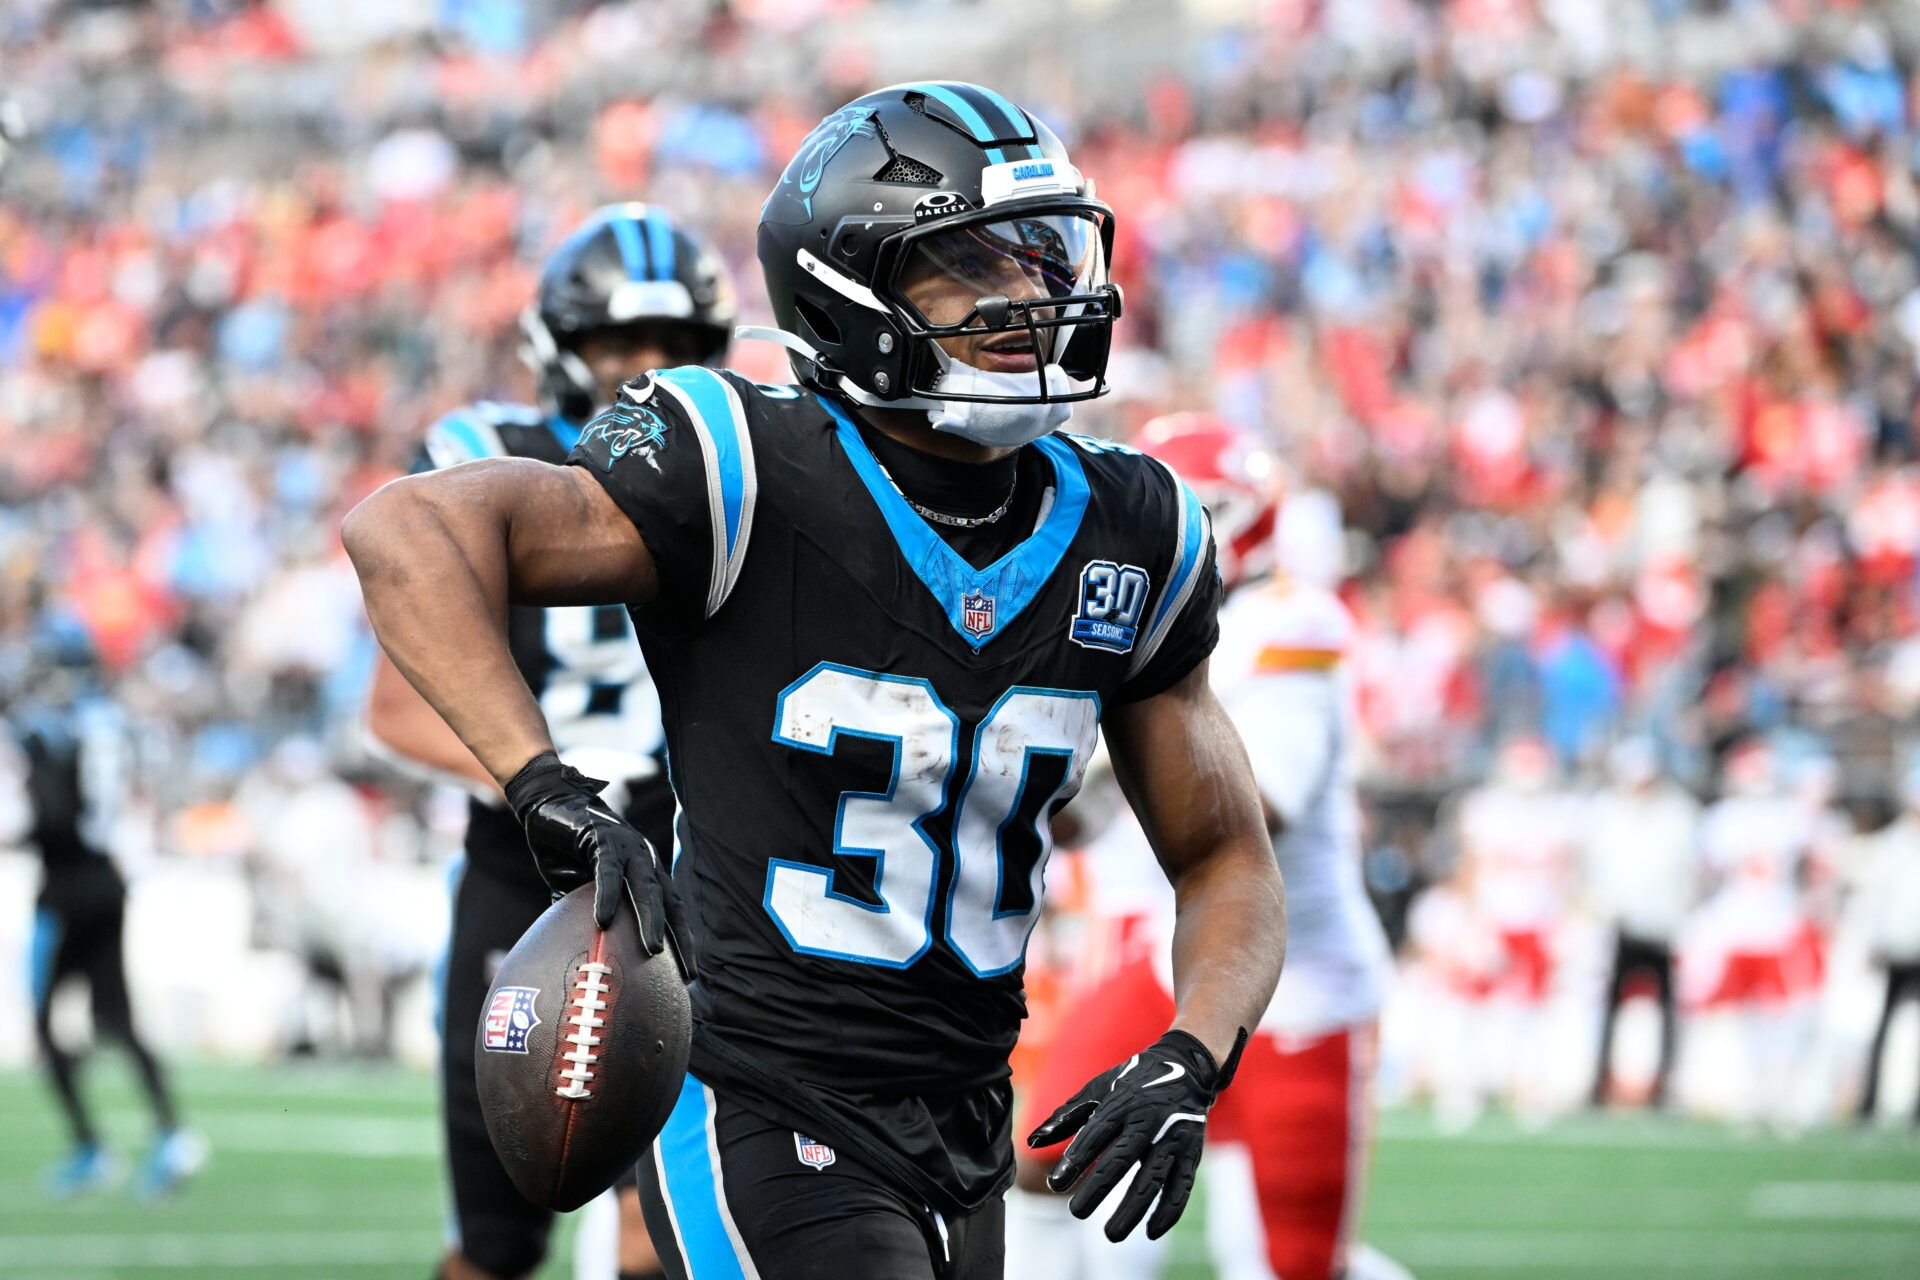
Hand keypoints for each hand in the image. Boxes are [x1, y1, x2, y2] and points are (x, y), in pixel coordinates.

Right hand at [505, 752, 695, 981]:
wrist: (548, 805)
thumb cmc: (568, 851)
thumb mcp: (581, 891)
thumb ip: (588, 917)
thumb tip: (581, 954)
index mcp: (645, 873)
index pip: (672, 911)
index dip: (683, 942)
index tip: (689, 975)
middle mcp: (644, 860)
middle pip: (669, 904)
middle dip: (680, 939)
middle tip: (687, 973)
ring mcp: (627, 848)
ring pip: (645, 888)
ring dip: (651, 920)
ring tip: (652, 951)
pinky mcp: (602, 838)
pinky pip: (608, 871)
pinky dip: (608, 894)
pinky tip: (603, 919)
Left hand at [1026, 1027, 1246, 1241]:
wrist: (1186, 1067)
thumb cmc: (1131, 1082)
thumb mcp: (1097, 1089)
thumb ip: (1065, 1116)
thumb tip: (1032, 1140)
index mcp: (1122, 1103)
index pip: (1095, 1134)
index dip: (1076, 1160)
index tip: (1055, 1185)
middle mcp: (1148, 1120)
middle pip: (1122, 1159)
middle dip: (1098, 1188)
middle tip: (1076, 1213)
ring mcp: (1172, 1138)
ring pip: (1153, 1179)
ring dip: (1133, 1209)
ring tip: (1111, 1234)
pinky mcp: (1191, 1153)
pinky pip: (1181, 1187)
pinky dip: (1168, 1212)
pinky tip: (1150, 1231)